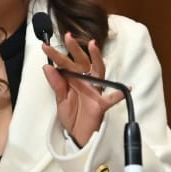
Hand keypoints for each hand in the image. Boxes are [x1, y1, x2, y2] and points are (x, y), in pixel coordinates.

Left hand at [42, 32, 124, 146]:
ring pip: (98, 70)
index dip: (56, 54)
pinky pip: (111, 98)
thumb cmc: (71, 116)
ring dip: (96, 58)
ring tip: (93, 47)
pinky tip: (125, 88)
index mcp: (74, 79)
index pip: (65, 63)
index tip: (45, 46)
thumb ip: (56, 84)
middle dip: (75, 48)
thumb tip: (47, 66)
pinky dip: (118, 94)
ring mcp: (95, 90)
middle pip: (82, 61)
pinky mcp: (101, 103)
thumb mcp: (60, 100)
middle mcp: (85, 80)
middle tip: (68, 36)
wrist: (78, 135)